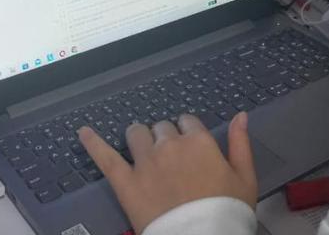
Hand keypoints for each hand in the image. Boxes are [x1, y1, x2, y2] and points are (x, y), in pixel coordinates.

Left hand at [78, 112, 256, 232]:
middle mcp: (170, 145)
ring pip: (136, 134)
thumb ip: (240, 143)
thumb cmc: (227, 213)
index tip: (189, 148)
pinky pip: (106, 158)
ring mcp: (145, 163)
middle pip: (162, 128)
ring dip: (140, 138)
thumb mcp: (245, 178)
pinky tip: (83, 133)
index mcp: (199, 141)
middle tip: (170, 160)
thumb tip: (240, 115)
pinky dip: (93, 143)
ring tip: (142, 151)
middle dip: (165, 138)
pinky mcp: (126, 183)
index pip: (187, 122)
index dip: (188, 134)